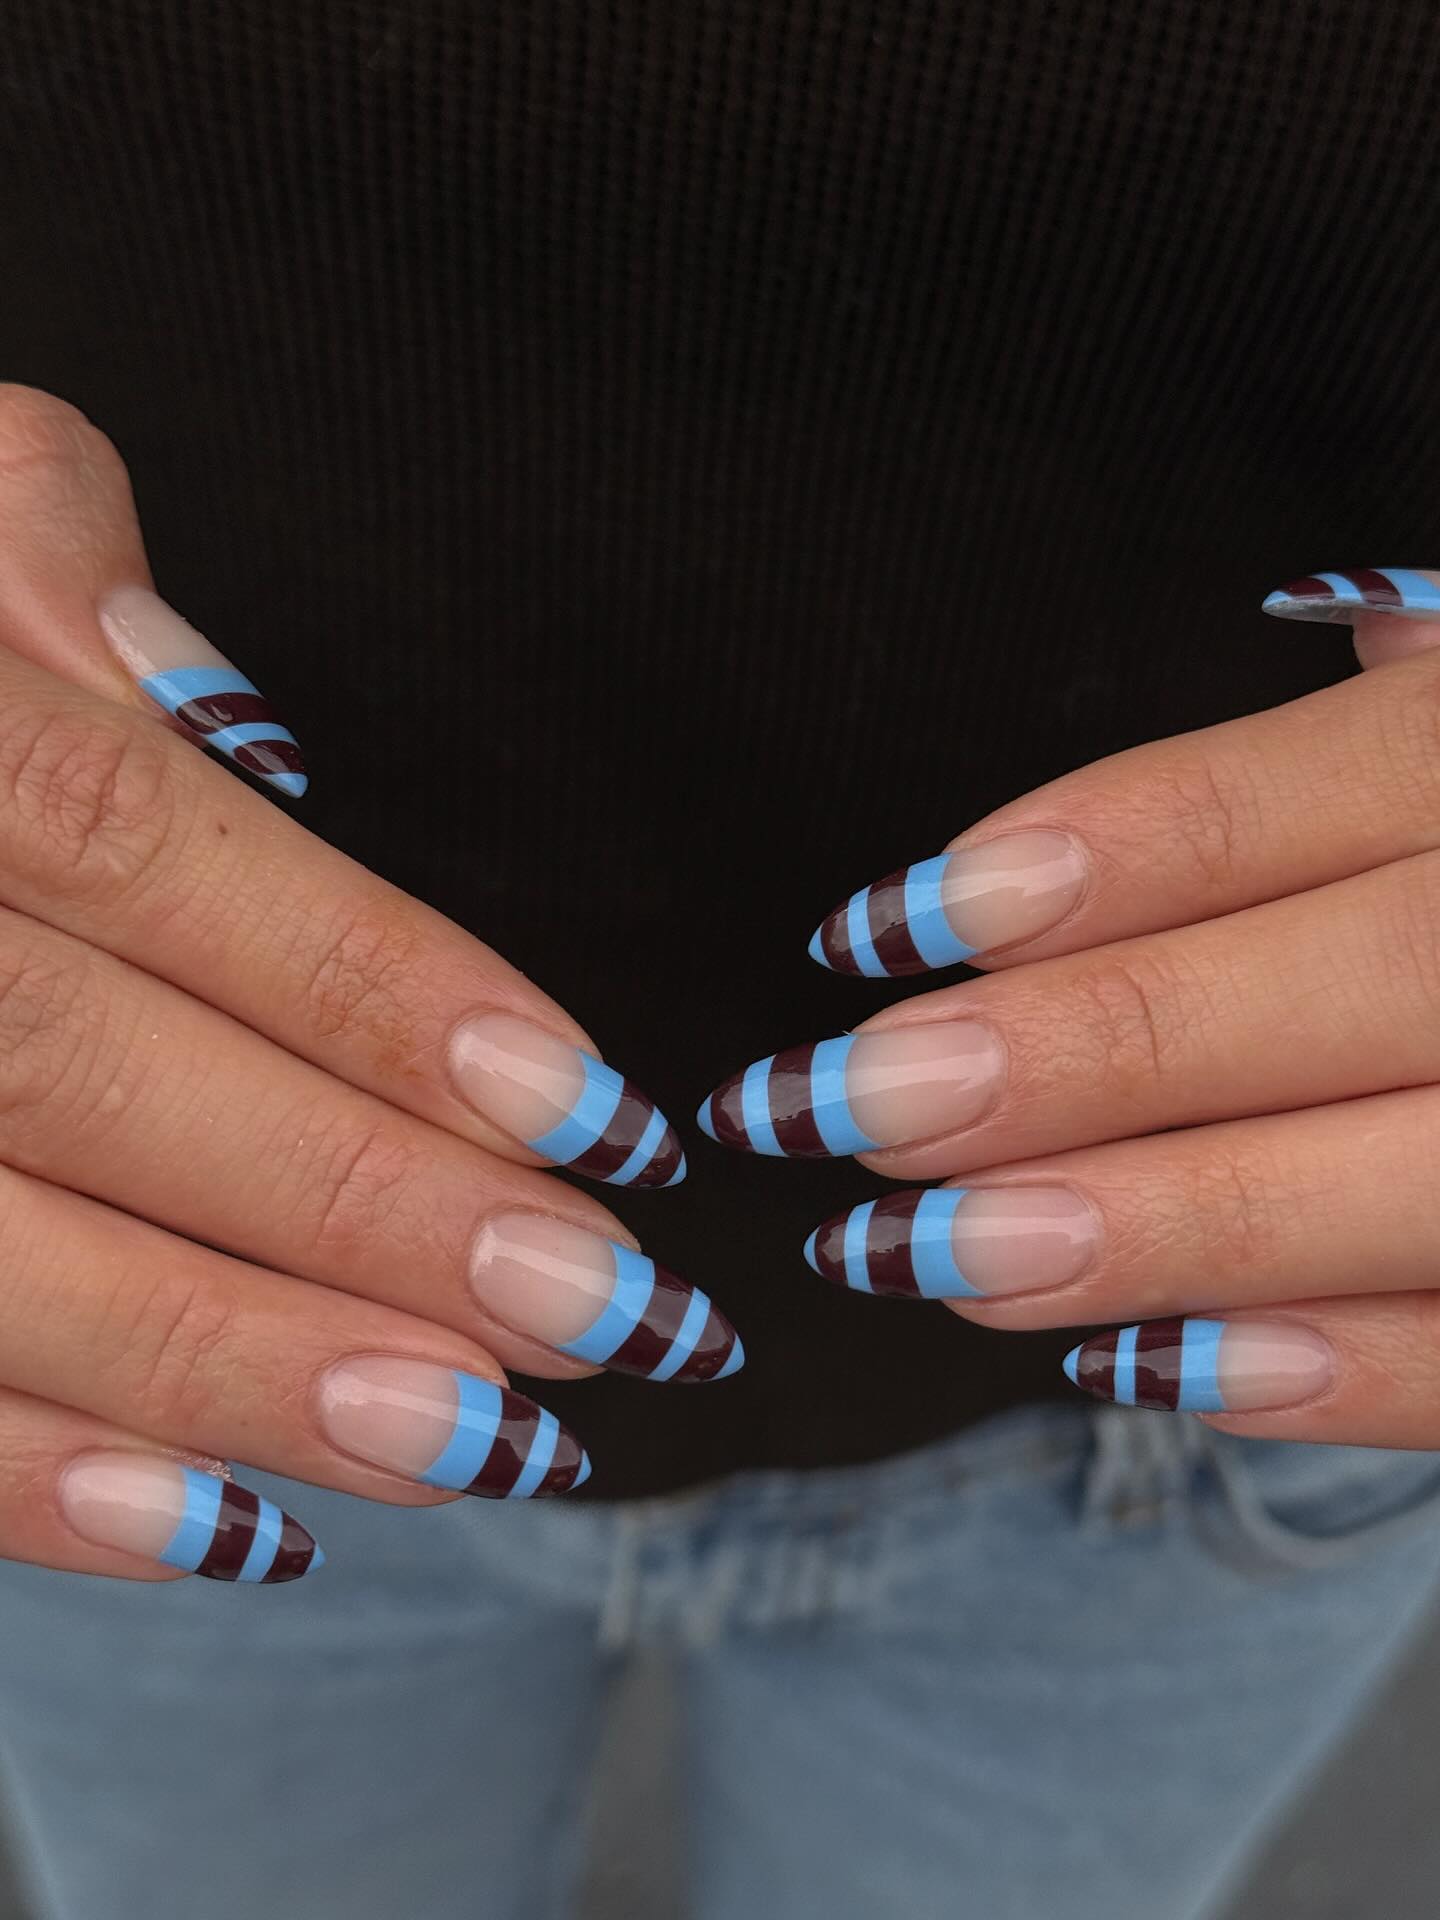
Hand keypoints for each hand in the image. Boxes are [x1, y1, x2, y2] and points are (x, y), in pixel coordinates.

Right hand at [0, 387, 738, 1587]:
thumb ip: (48, 565)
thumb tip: (224, 719)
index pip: (135, 847)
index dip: (369, 986)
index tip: (588, 1113)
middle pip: (83, 1076)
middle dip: (356, 1210)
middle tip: (591, 1306)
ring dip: (238, 1372)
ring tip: (470, 1437)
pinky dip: (32, 1481)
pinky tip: (232, 1523)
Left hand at [700, 568, 1439, 1445]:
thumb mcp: (1439, 737)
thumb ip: (1344, 755)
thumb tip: (1085, 813)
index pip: (1302, 800)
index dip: (1090, 862)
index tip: (880, 930)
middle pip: (1357, 984)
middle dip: (1090, 1055)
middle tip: (856, 1108)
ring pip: (1427, 1177)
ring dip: (1168, 1230)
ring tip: (938, 1260)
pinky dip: (1336, 1375)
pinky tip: (1144, 1367)